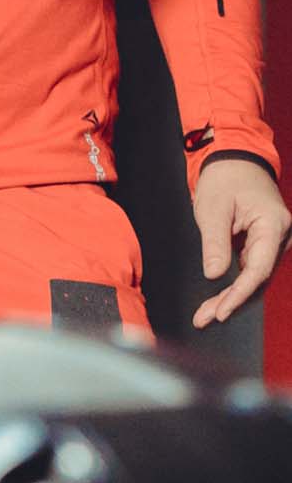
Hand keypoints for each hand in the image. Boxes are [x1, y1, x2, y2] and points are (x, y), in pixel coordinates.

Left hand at [191, 158, 291, 328]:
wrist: (234, 162)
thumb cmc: (225, 179)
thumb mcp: (213, 209)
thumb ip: (215, 243)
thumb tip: (215, 275)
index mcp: (273, 223)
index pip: (259, 268)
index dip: (240, 293)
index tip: (221, 311)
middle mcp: (280, 235)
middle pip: (258, 278)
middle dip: (230, 301)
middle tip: (202, 319)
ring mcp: (273, 242)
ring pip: (254, 279)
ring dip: (230, 298)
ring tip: (202, 316)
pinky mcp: (262, 246)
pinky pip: (250, 272)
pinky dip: (232, 287)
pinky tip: (214, 303)